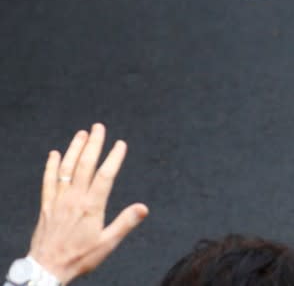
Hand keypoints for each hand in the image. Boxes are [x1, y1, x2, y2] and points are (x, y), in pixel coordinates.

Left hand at [28, 123, 148, 284]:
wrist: (47, 269)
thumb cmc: (80, 257)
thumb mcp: (107, 243)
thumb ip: (125, 223)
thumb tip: (143, 207)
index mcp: (91, 206)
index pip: (105, 175)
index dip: (114, 157)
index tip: (120, 144)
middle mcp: (74, 199)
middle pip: (85, 165)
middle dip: (93, 144)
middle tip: (99, 127)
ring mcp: (58, 200)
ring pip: (66, 169)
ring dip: (74, 149)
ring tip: (81, 134)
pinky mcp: (46, 206)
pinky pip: (48, 181)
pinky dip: (51, 166)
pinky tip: (55, 154)